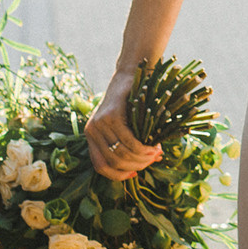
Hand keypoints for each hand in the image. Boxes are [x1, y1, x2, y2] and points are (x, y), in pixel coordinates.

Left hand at [85, 67, 163, 181]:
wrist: (131, 73)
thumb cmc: (131, 100)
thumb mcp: (126, 124)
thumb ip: (130, 143)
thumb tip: (147, 165)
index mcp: (91, 136)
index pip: (100, 166)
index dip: (118, 175)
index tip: (135, 174)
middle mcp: (91, 131)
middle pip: (112, 162)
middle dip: (136, 166)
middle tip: (153, 160)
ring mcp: (99, 123)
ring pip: (120, 154)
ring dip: (141, 158)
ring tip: (156, 153)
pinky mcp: (110, 116)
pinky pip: (128, 140)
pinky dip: (143, 148)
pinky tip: (153, 146)